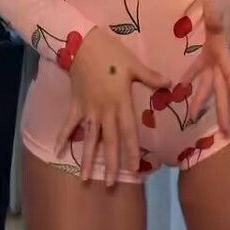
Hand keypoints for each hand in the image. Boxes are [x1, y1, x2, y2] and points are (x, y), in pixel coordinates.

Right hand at [56, 26, 168, 187]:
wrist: (81, 44)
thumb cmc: (111, 53)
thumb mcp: (133, 64)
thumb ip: (150, 77)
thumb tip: (170, 84)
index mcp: (120, 102)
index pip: (128, 131)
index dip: (131, 150)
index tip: (135, 169)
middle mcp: (104, 110)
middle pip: (108, 141)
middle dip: (110, 163)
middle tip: (110, 185)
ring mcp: (88, 109)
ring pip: (89, 138)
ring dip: (87, 158)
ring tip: (85, 179)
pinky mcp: (76, 105)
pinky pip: (69, 124)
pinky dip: (63, 137)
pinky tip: (59, 151)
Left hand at [185, 0, 229, 134]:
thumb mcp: (217, 6)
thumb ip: (214, 16)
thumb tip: (214, 23)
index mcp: (223, 51)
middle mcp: (221, 57)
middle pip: (221, 89)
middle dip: (223, 110)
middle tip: (226, 133)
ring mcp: (215, 54)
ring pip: (210, 82)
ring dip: (203, 99)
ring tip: (194, 117)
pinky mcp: (209, 48)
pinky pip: (200, 67)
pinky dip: (191, 77)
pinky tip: (181, 86)